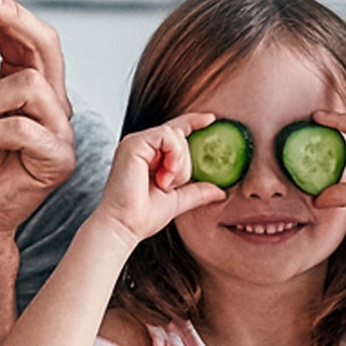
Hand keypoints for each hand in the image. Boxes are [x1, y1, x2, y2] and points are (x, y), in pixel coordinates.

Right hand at [93, 112, 227, 244]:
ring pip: (175, 135)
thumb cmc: (143, 216)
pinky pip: (167, 135)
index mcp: (149, 154)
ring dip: (179, 163)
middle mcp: (141, 145)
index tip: (212, 119)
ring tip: (165, 183)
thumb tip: (220, 191)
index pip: (174, 130)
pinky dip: (173, 155)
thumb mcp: (178, 200)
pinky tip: (164, 175)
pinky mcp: (133, 143)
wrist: (125, 226)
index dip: (193, 122)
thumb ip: (197, 192)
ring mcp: (136, 142)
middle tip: (169, 185)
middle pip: (180, 135)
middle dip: (184, 164)